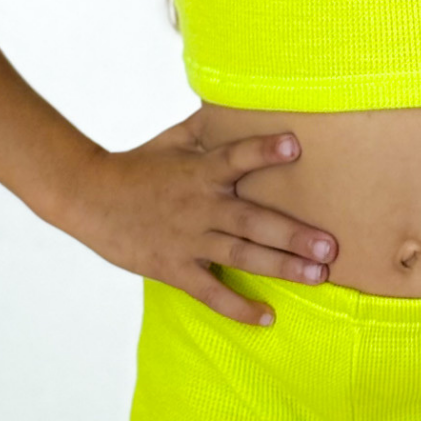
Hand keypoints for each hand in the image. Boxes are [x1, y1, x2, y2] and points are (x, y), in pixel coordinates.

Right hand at [62, 113, 337, 326]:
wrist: (90, 198)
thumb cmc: (137, 165)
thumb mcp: (172, 139)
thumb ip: (208, 127)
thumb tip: (235, 102)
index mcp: (200, 171)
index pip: (235, 157)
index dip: (263, 151)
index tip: (294, 145)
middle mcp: (200, 206)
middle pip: (252, 221)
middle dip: (292, 234)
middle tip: (329, 246)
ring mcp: (189, 240)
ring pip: (242, 255)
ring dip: (281, 267)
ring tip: (317, 275)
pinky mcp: (175, 268)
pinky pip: (211, 292)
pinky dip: (238, 308)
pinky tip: (267, 317)